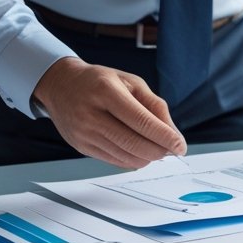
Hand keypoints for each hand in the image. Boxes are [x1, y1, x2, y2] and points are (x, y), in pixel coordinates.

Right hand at [32, 57, 186, 168]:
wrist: (61, 86)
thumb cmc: (100, 81)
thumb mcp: (131, 82)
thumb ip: (155, 106)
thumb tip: (173, 133)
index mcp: (106, 91)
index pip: (142, 122)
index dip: (165, 137)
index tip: (181, 146)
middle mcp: (92, 114)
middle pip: (134, 143)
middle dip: (159, 151)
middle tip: (172, 150)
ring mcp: (84, 133)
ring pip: (125, 157)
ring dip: (148, 157)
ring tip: (157, 149)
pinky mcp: (81, 147)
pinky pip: (114, 161)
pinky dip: (133, 160)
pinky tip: (140, 152)